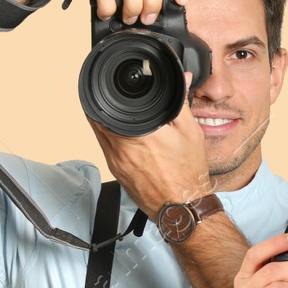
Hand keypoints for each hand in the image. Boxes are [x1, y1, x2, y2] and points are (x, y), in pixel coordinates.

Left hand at [91, 77, 211, 217]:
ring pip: (100, 133)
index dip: (107, 94)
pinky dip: (110, 137)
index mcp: (138, 136)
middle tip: (115, 97)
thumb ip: (180, 102)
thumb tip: (181, 80)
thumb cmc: (187, 174)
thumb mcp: (190, 132)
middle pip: (98, 119)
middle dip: (105, 106)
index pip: (108, 107)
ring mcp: (115, 163)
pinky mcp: (116, 172)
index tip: (111, 87)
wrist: (182, 208)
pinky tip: (124, 135)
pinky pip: (106, 148)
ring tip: (119, 114)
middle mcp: (120, 150)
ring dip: (105, 121)